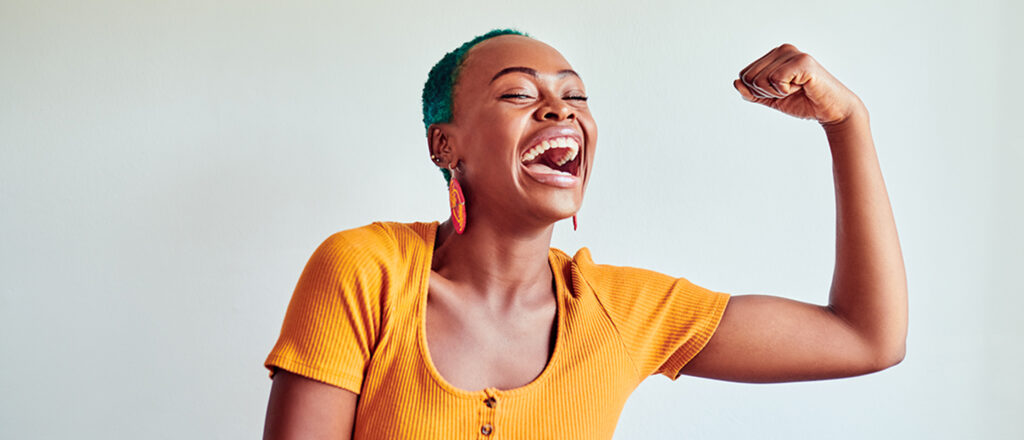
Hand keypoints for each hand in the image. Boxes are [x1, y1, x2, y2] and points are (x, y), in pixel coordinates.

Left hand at [734, 44, 864, 125]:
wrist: (830, 110)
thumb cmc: (803, 102)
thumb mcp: (771, 98)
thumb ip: (751, 93)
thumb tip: (736, 82)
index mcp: (774, 55)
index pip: (744, 75)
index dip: (757, 92)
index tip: (779, 92)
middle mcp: (782, 49)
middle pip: (749, 77)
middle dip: (765, 93)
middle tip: (788, 92)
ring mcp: (793, 53)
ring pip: (761, 79)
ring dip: (776, 92)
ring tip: (796, 89)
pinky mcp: (802, 62)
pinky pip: (775, 79)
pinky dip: (785, 91)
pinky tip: (801, 87)